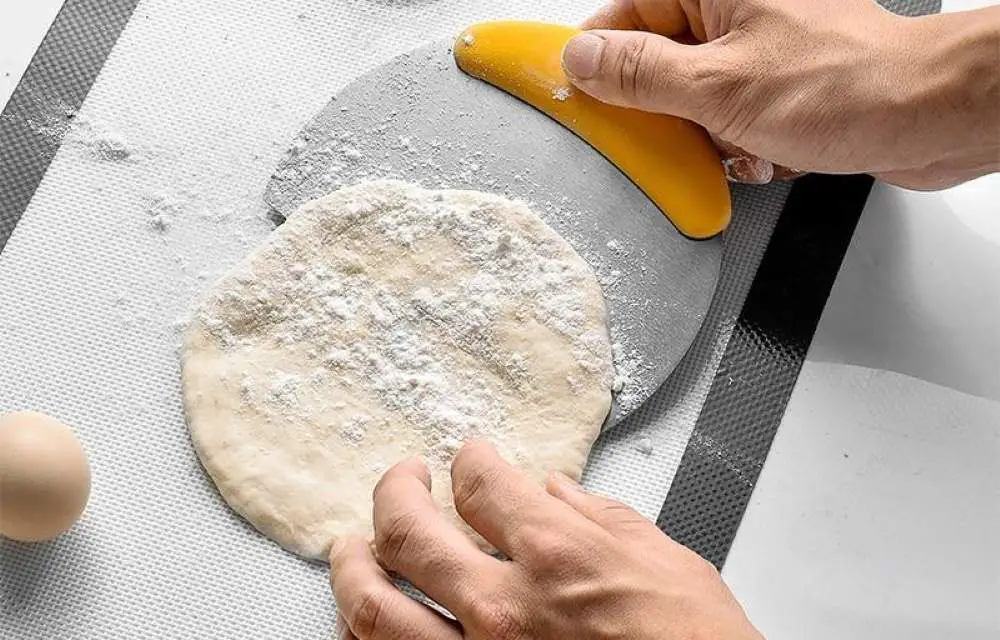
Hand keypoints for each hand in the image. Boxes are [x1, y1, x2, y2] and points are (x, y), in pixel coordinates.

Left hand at [330, 441, 762, 639]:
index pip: (479, 481)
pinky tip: (368, 619)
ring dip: (350, 568)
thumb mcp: (664, 561)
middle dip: (393, 491)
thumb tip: (555, 491)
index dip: (469, 459)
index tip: (470, 458)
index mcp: (556, 555)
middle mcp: (503, 608)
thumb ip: (599, 518)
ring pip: (374, 608)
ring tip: (349, 548)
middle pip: (406, 530)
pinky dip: (367, 636)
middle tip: (402, 480)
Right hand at [563, 0, 999, 188]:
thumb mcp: (717, 88)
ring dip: (702, 135)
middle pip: (655, 60)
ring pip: (690, 98)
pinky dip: (735, 144)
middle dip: (661, 110)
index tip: (578, 95)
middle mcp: (735, 11)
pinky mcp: (777, 86)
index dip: (598, 57)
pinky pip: (727, 118)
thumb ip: (640, 75)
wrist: (928, 117)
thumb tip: (583, 61)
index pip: (625, 12)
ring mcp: (757, 49)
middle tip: (670, 134)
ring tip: (735, 144)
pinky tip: (763, 153)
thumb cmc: (846, 86)